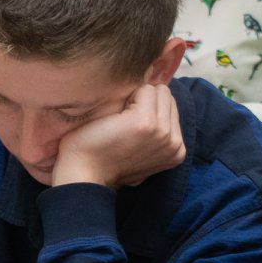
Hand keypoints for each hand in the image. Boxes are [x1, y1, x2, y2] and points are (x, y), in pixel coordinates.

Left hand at [51, 83, 184, 188]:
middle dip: (146, 102)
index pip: (172, 108)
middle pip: (167, 97)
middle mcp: (175, 143)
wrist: (84, 173)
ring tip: (120, 120)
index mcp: (177, 151)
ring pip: (158, 91)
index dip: (149, 109)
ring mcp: (162, 131)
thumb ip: (157, 134)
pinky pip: (145, 89)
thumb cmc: (105, 160)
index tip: (130, 128)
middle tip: (124, 122)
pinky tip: (115, 117)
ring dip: (137, 98)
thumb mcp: (143, 154)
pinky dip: (128, 95)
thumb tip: (159, 98)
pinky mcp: (146, 121)